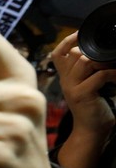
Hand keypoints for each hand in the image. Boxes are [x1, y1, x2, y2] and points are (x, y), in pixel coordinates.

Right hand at [51, 31, 115, 167]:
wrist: (91, 131)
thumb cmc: (94, 108)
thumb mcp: (88, 85)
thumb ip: (90, 70)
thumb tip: (102, 53)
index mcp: (65, 77)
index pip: (58, 53)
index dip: (69, 40)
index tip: (83, 35)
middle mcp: (65, 80)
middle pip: (73, 53)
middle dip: (93, 51)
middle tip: (109, 58)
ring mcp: (71, 87)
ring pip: (84, 61)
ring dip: (104, 62)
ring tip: (114, 68)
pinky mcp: (81, 95)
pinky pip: (99, 75)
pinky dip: (113, 74)